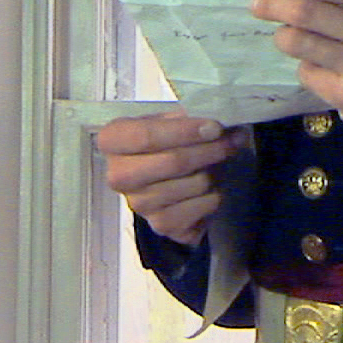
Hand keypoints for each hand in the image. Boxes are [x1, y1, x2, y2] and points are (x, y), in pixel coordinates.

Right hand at [96, 112, 248, 246]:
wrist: (169, 177)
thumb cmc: (168, 140)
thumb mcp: (171, 120)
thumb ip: (189, 116)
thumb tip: (219, 122)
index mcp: (113, 140)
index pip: (146, 136)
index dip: (185, 131)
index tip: (215, 127)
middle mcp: (118, 176)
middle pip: (173, 163)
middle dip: (208, 150)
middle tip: (229, 142)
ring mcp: (138, 204)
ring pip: (192, 185)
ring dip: (214, 172)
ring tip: (215, 164)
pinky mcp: (160, 225)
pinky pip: (200, 207)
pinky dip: (213, 196)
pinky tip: (209, 188)